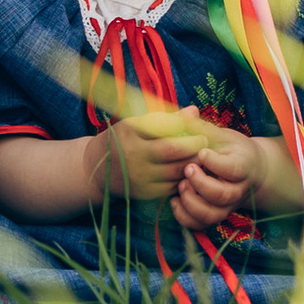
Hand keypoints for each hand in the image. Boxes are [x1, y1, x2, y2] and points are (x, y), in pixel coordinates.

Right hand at [94, 104, 212, 208]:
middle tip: (205, 143)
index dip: (187, 128)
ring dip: (193, 164)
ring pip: (175, 171)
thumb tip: (194, 111)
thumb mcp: (137, 124)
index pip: (165, 127)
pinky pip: (171, 186)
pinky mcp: (144, 192)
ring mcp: (138, 176)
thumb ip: (166, 118)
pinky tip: (189, 171)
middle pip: (173, 151)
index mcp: (131, 132)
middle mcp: (133, 155)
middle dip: (194, 147)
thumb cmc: (124, 140)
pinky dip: (183, 178)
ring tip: (202, 157)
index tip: (200, 130)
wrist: (98, 170)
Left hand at [171, 128, 289, 230]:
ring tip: (181, 186)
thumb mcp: (221, 135)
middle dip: (201, 183)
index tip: (201, 152)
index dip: (215, 162)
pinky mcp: (215, 214)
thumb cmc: (231, 148)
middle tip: (187, 169)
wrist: (248, 170)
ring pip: (212, 215)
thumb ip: (203, 128)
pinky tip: (175, 200)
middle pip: (222, 195)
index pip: (233, 169)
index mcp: (243, 165)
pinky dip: (185, 217)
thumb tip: (188, 112)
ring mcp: (227, 205)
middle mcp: (238, 189)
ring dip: (192, 202)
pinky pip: (201, 225)